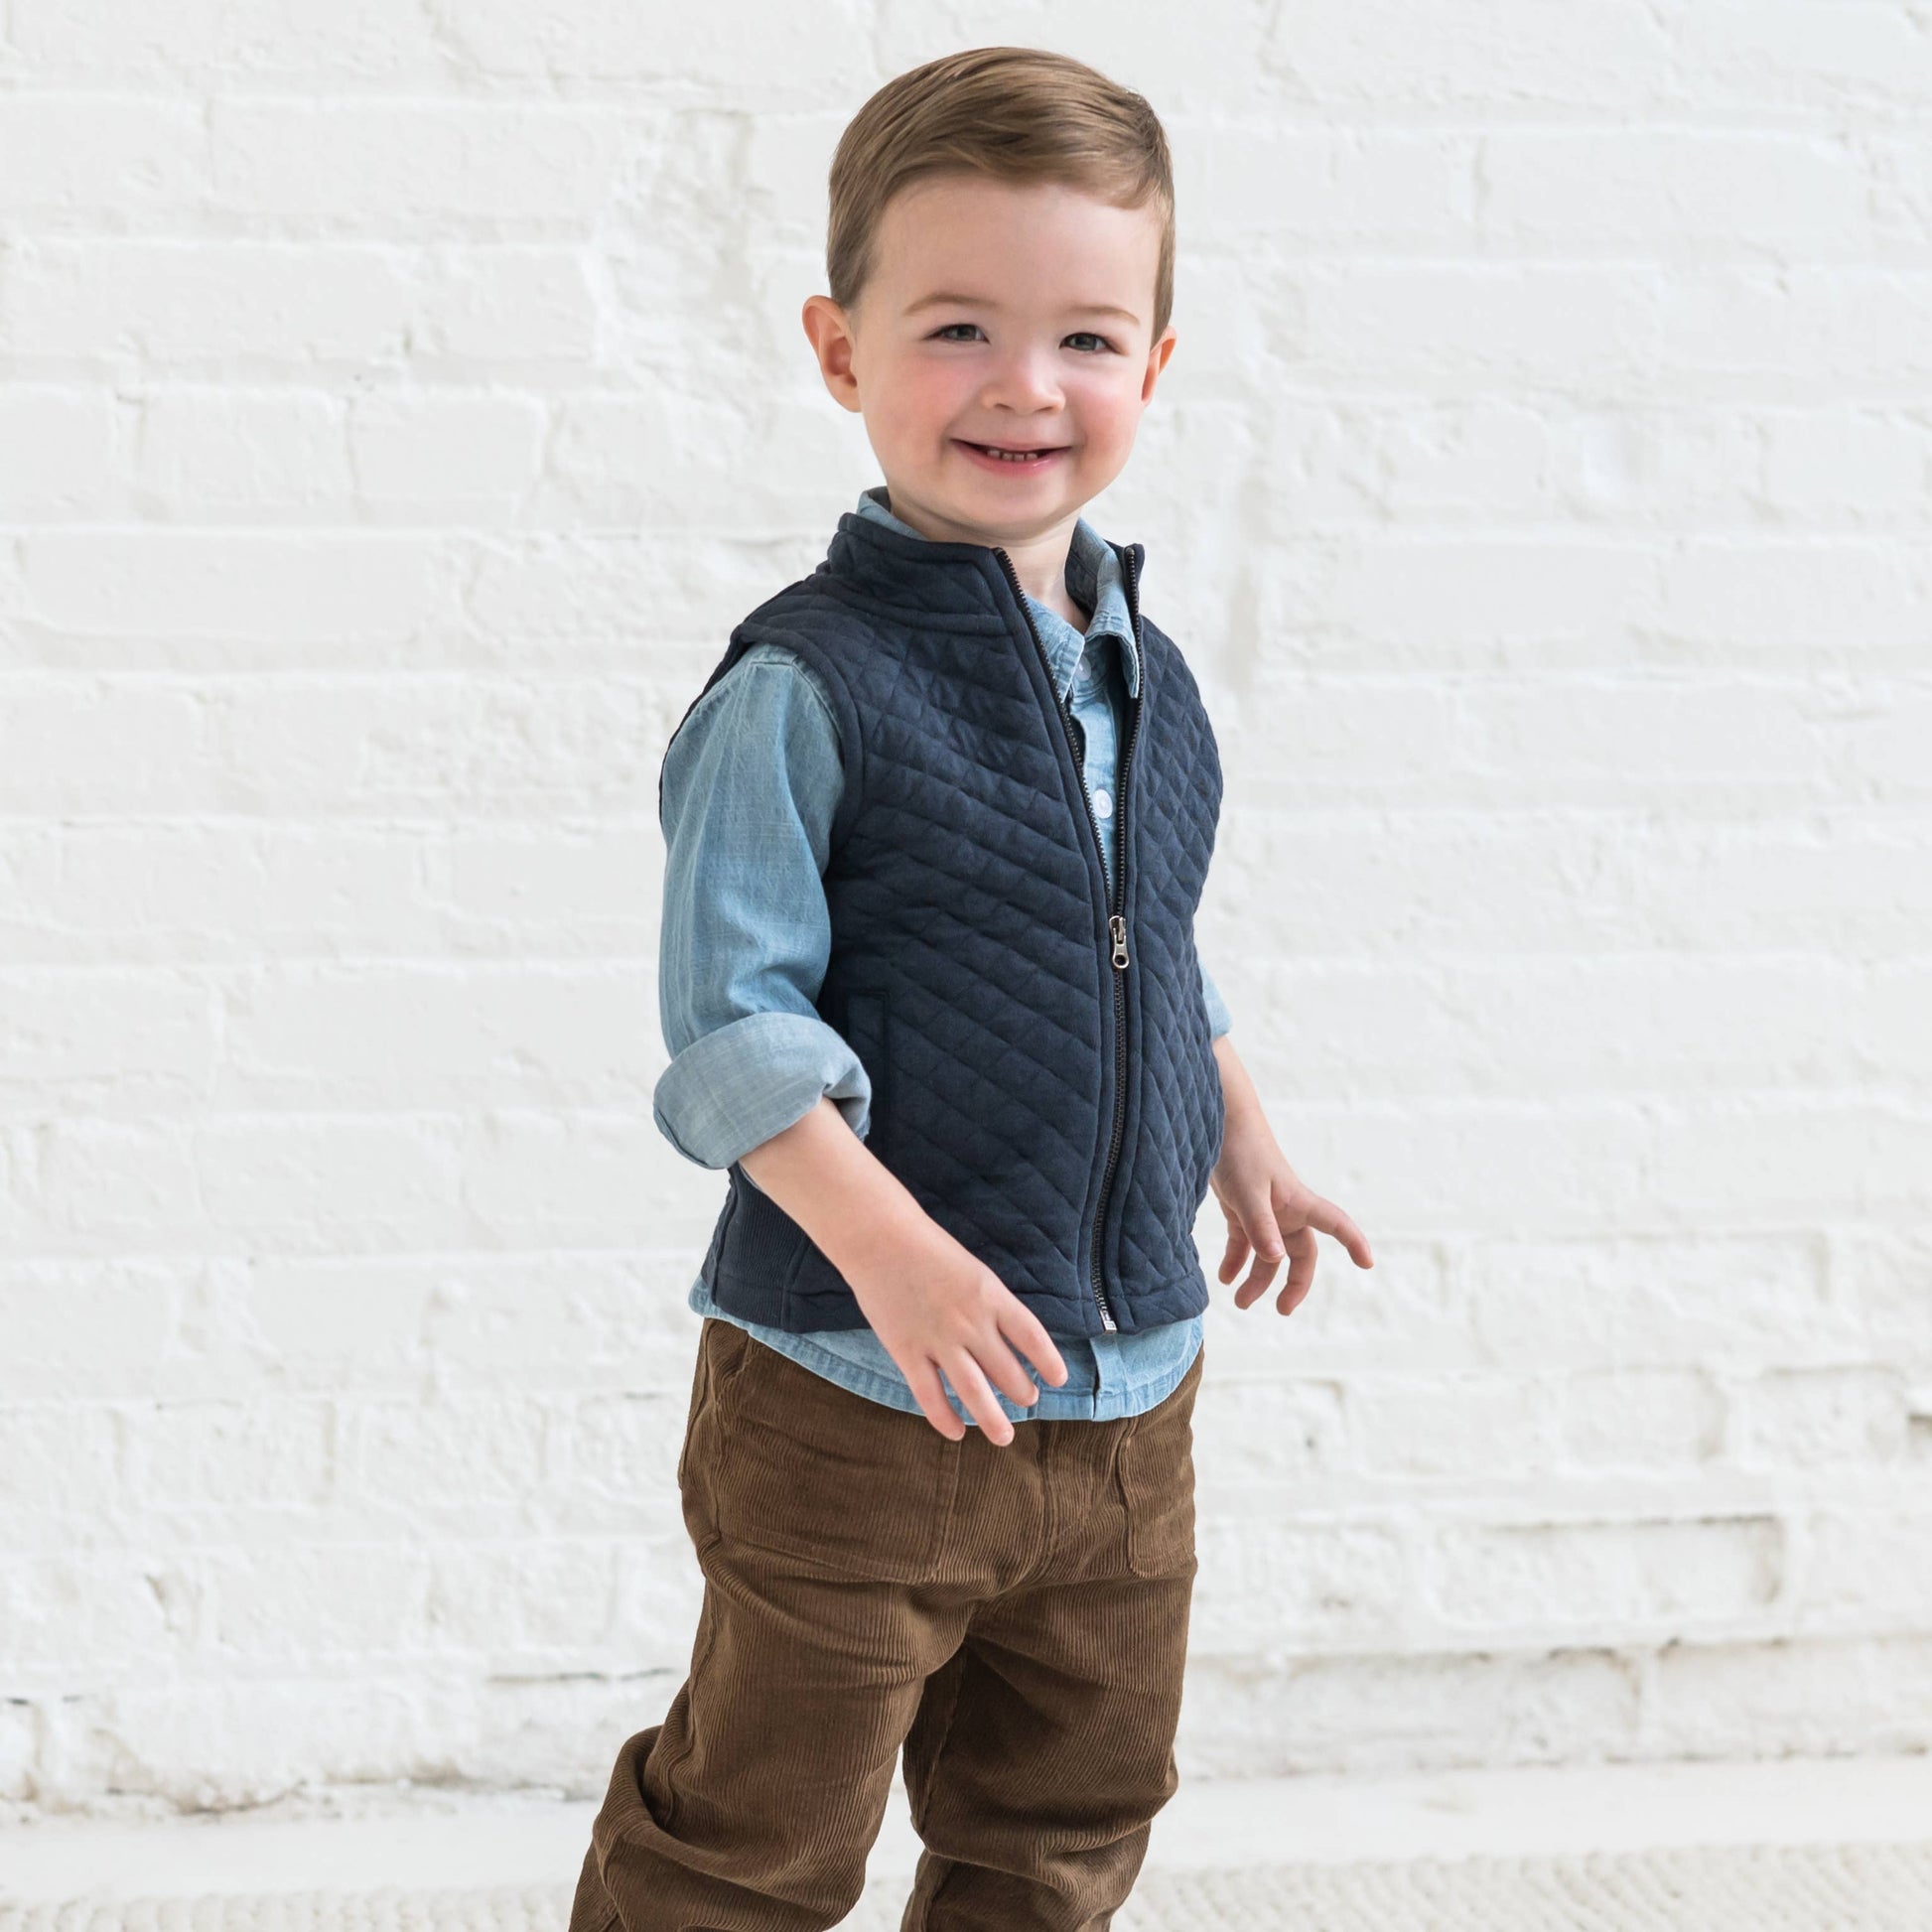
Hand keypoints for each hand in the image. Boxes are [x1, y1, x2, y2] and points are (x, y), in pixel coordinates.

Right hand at [842, 1215, 1069, 1446]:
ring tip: (1004, 1436)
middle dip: (1022, 1392)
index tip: (1058, 1379)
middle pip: (1007, 1371)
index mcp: (991, 1296)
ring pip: (974, 1392)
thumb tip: (1007, 1339)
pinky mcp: (907, 1352)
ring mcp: (938, 1339)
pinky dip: (945, 1419)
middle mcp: (971, 1322)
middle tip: (1027, 1401)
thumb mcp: (973, 1271)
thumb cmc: (928, 1249)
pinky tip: (956, 1432)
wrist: (879, 1238)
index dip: (1049, 1362)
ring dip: (993, 1419)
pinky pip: (930, 1396)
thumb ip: (990, 1304)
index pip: (1032, 1337)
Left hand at [1208, 1108, 1372, 1316]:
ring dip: (1257, 1278)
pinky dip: (1235, 1261)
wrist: (1216, 1120)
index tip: (1367, 1264)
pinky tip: (1224, 1278)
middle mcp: (1286, 1210)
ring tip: (1239, 1302)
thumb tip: (1276, 1259)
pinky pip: (1244, 1243)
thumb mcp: (1247, 1191)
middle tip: (1282, 1310)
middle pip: (1299, 1253)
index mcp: (1298, 1202)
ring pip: (1268, 1254)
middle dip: (1293, 1283)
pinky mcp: (1241, 1208)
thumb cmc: (1239, 1150)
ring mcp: (1264, 1210)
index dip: (1354, 1242)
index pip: (1336, 1224)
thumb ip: (1260, 1225)